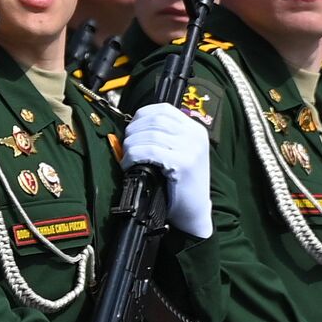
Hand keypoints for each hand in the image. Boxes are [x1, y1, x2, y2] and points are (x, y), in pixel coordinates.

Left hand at [122, 103, 212, 238]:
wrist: (194, 212)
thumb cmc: (180, 185)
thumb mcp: (177, 154)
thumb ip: (163, 138)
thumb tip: (132, 128)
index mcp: (195, 129)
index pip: (163, 109)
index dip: (141, 115)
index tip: (130, 129)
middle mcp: (195, 135)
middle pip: (154, 119)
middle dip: (133, 131)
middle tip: (125, 147)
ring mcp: (191, 148)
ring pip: (150, 134)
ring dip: (131, 146)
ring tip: (127, 159)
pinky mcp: (184, 163)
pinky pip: (150, 151)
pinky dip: (134, 156)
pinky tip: (130, 166)